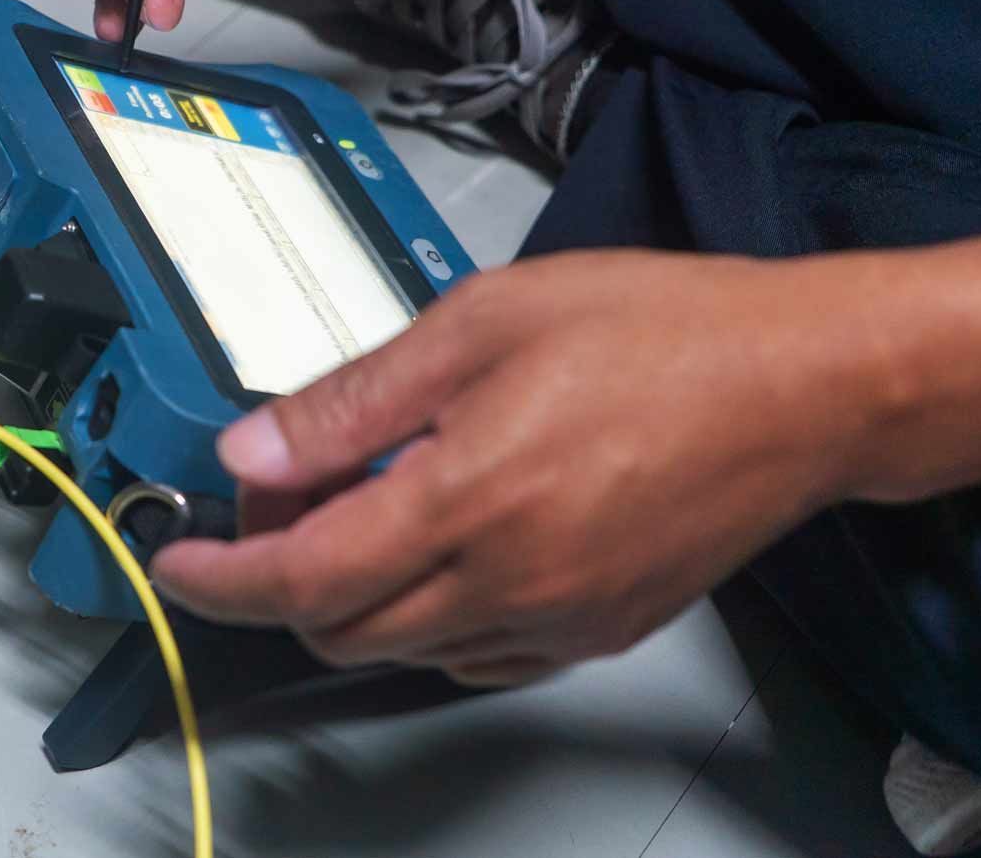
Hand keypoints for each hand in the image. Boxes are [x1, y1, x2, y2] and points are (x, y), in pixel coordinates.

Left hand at [150, 250, 902, 686]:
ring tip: (357, 502)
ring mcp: (557, 621)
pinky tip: (434, 541)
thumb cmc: (663, 334)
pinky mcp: (596, 633)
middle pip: (337, 628)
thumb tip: (255, 447)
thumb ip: (354, 399)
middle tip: (276, 497)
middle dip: (277, 578)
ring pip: (400, 650)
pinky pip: (472, 656)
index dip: (217, 577)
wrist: (805, 386)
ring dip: (348, 595)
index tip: (175, 561)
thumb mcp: (482, 324)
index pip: (301, 577)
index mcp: (467, 502)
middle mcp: (509, 584)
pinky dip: (421, 616)